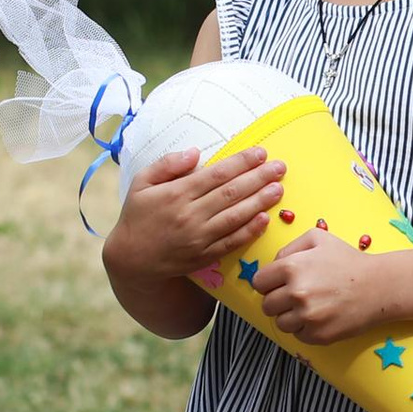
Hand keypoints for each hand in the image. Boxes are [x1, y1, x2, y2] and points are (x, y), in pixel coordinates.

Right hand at [101, 146, 284, 295]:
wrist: (132, 259)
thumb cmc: (138, 216)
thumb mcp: (141, 182)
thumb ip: (167, 164)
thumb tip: (195, 152)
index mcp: (176, 193)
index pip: (216, 174)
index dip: (241, 162)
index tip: (260, 153)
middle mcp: (190, 215)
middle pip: (231, 193)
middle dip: (259, 178)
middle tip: (280, 167)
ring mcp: (199, 237)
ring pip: (236, 216)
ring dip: (260, 202)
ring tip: (279, 189)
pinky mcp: (205, 256)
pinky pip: (232, 242)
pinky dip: (249, 231)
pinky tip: (265, 219)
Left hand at [256, 226, 389, 343]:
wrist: (379, 286)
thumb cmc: (348, 261)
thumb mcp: (318, 238)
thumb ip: (289, 247)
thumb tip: (272, 266)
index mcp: (292, 267)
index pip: (259, 283)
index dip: (269, 283)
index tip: (281, 283)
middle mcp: (297, 293)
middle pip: (267, 305)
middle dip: (278, 300)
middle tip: (298, 295)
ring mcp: (308, 317)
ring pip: (280, 323)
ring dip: (290, 316)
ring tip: (310, 306)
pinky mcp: (318, 335)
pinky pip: (298, 335)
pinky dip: (306, 328)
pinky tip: (321, 316)